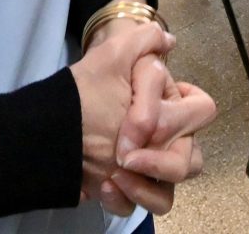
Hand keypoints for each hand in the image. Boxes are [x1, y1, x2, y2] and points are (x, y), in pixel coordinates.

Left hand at [96, 51, 216, 216]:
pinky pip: (144, 206)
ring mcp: (147, 169)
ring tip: (116, 172)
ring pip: (172, 190)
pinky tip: (105, 186)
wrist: (46, 131)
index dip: (181, 116)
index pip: (201, 111)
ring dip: (146, 183)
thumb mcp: (111, 57)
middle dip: (160, 157)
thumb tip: (169, 41)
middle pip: (191, 159)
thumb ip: (144, 41)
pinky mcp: (129, 191)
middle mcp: (164, 139)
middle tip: (125, 151)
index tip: (150, 115)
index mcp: (167, 105)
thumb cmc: (84, 91)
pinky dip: (126, 199)